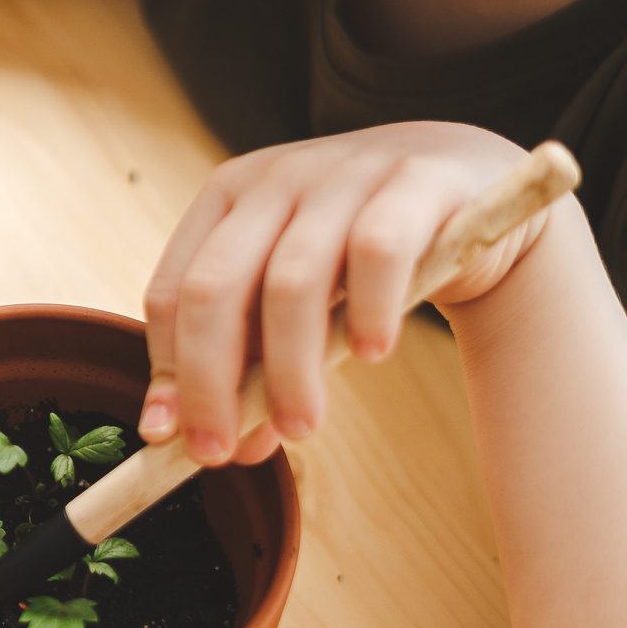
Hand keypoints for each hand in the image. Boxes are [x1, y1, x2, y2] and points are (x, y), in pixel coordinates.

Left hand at [139, 122, 546, 465]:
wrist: (460, 183)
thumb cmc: (357, 252)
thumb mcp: (296, 298)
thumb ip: (257, 361)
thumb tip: (230, 447)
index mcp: (226, 198)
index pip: (171, 290)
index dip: (166, 369)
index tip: (169, 436)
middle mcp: (275, 180)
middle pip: (215, 288)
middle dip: (209, 381)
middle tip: (220, 453)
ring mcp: (343, 174)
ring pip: (292, 281)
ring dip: (290, 369)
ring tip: (301, 426)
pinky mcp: (414, 184)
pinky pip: (379, 251)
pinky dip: (369, 310)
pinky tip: (372, 354)